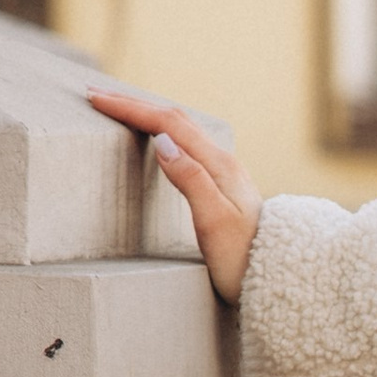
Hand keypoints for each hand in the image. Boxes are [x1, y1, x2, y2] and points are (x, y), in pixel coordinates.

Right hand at [90, 91, 263, 303]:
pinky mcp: (224, 188)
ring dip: (149, 114)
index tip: (96, 98)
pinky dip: (164, 133)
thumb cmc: (244, 260)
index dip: (130, 108)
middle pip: (175, 120)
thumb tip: (162, 141)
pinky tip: (156, 140)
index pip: (168, 124)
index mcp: (218, 166)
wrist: (281, 280)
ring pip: (183, 130)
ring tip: (120, 109)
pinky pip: (189, 146)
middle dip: (135, 105)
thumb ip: (191, 180)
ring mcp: (226, 174)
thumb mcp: (214, 222)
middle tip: (97, 96)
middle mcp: (224, 163)